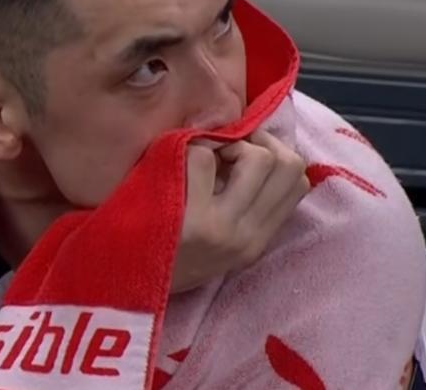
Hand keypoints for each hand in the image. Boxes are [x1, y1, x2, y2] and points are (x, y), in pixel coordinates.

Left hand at [170, 130, 310, 293]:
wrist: (125, 283)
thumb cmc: (169, 253)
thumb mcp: (219, 240)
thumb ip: (243, 204)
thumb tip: (255, 145)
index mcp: (258, 240)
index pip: (300, 182)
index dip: (277, 155)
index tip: (246, 155)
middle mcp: (247, 237)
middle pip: (287, 163)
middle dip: (257, 142)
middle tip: (227, 150)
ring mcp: (221, 228)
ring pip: (256, 157)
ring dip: (227, 144)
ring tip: (205, 159)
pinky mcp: (190, 220)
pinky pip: (202, 158)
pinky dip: (189, 151)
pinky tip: (175, 168)